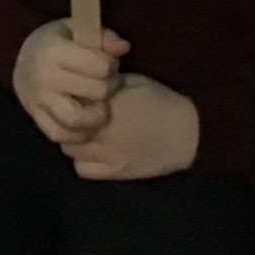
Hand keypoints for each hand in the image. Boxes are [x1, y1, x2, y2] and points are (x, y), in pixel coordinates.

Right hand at [13, 22, 130, 144]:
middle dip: (109, 87)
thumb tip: (124, 48)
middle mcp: (43, 77)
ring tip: (99, 106)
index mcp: (53, 50)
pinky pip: (60, 135)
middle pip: (97, 92)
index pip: (101, 67)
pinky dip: (78, 133)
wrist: (23, 62)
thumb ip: (103, 37)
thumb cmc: (56, 43)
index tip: (107, 62)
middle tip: (105, 82)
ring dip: (97, 116)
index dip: (111, 65)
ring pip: (77, 119)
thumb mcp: (76, 29)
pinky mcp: (36, 119)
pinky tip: (86, 122)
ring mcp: (38, 101)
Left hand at [61, 74, 199, 180]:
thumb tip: (83, 82)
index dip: (67, 101)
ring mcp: (108, 155)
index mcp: (106, 107)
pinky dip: (83, 161)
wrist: (190, 132)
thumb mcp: (131, 82)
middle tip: (76, 116)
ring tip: (84, 133)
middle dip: (67, 121)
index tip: (72, 98)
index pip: (70, 105)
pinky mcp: (116, 173)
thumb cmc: (162, 101)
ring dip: (73, 141)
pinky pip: (83, 170)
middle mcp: (103, 132)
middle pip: (65, 129)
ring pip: (70, 150)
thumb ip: (104, 85)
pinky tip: (93, 152)